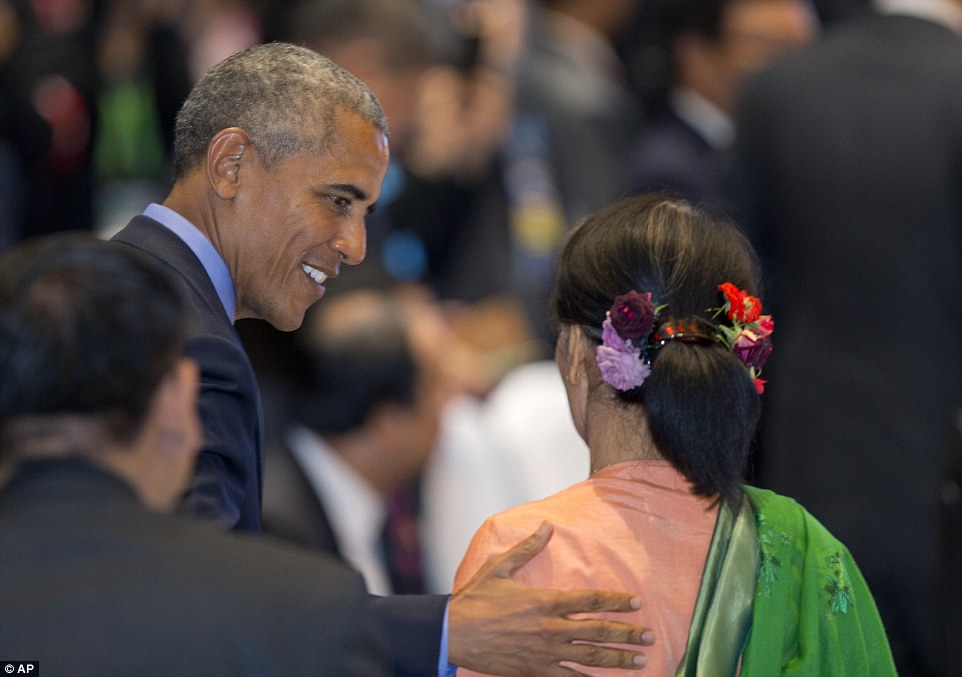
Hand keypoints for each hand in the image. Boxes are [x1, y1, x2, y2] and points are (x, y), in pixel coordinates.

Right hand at [448, 522, 654, 675]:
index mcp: (545, 601)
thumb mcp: (500, 566)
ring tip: (638, 661)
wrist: (453, 634)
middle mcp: (550, 628)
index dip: (617, 601)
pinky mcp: (535, 670)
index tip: (637, 603)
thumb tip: (547, 525)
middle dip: (627, 634)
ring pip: (589, 657)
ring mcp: (544, 652)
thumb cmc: (476, 598)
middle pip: (598, 631)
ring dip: (617, 659)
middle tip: (650, 637)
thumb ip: (528, 547)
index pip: (591, 600)